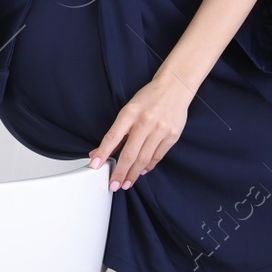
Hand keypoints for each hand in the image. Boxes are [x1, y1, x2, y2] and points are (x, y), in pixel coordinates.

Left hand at [87, 75, 192, 189]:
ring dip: (134, 174)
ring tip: (126, 183)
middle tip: (113, 184)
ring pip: (144, 159)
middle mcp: (145, 122)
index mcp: (130, 113)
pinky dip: (148, 166)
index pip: (113, 137)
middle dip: (120, 172)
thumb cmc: (149, 98)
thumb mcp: (129, 110)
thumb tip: (99, 152)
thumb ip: (117, 132)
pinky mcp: (172, 136)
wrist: (176, 87)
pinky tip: (141, 171)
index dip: (103, 153)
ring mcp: (160, 129)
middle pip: (130, 153)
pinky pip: (157, 156)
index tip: (95, 165)